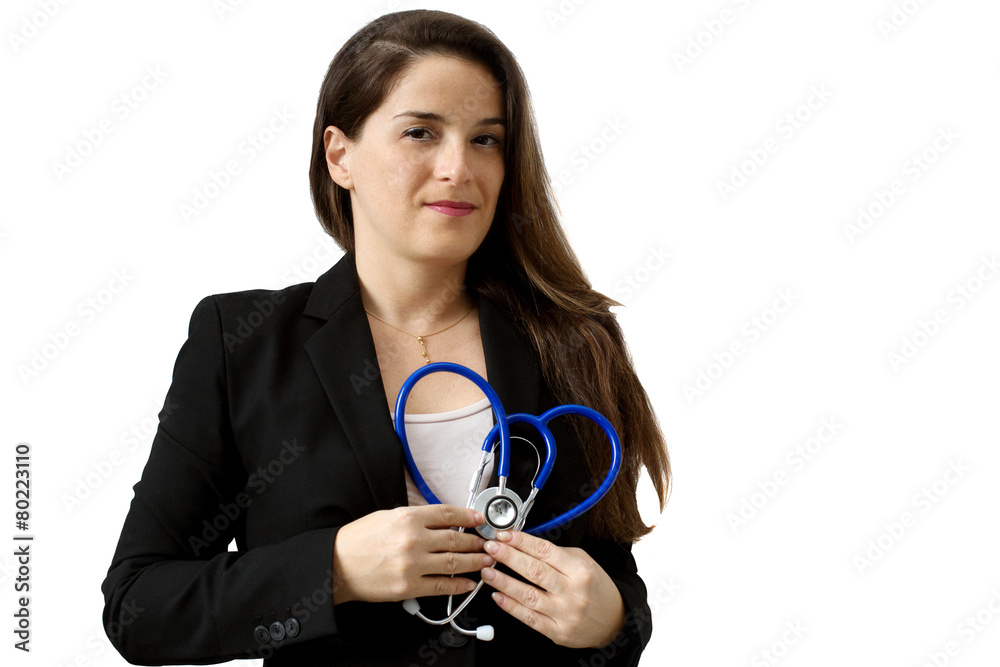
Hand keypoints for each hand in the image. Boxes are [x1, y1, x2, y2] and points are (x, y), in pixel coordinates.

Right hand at [331, 504, 493, 603]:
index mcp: (407, 518)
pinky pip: (441, 585)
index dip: (468, 516)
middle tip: (487, 543)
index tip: (479, 519)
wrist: (337, 564)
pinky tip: (469, 583)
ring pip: (454, 562)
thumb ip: (415, 517)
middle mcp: (413, 539)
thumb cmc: (358, 540)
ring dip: (474, 562)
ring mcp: (412, 564)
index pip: (447, 514)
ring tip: (486, 561)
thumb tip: (442, 520)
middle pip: (455, 538)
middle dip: (476, 541)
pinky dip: (459, 585)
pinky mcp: (409, 586)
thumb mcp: (387, 516)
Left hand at [480, 530, 625, 648]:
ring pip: (529, 595)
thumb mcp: (584, 562)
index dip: (522, 542)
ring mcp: (565, 613)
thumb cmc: (597, 588)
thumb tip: (525, 544)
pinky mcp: (557, 632)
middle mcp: (573, 592)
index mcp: (580, 570)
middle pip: (535, 571)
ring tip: (488, 571)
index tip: (504, 535)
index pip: (545, 551)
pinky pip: (530, 618)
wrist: (614, 621)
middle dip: (508, 557)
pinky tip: (498, 596)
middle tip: (491, 548)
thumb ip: (557, 554)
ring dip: (504, 582)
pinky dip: (511, 607)